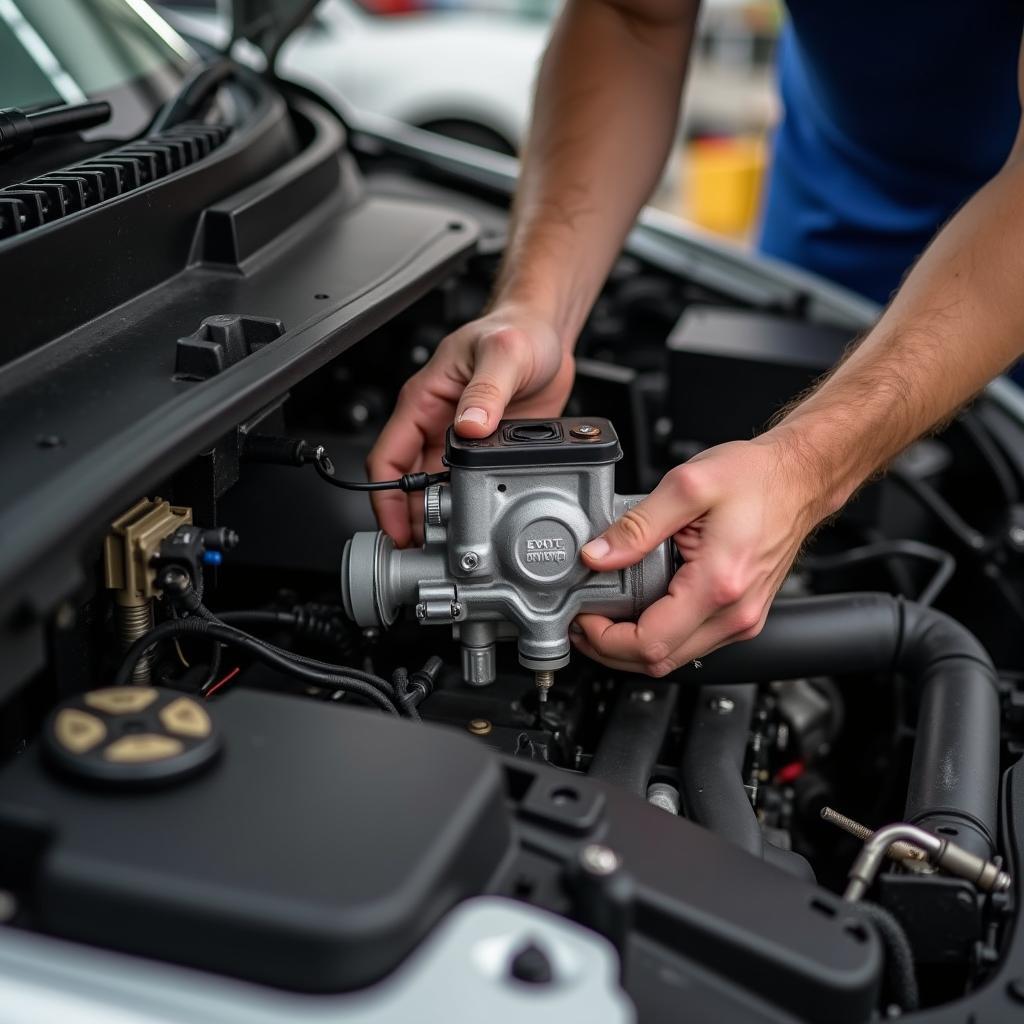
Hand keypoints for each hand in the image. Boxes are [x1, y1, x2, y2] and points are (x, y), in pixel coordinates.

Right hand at [367, 303, 574, 545]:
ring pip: (440, 490)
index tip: (397, 528)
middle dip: (414, 519)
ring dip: (443, 516)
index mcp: (424, 401)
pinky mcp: (488, 451)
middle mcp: (437, 424)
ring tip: (455, 542)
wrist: (547, 332)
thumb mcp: (502, 354)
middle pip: (410, 484)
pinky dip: (473, 506)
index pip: (387, 458)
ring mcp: (461, 441)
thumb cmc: (516, 330)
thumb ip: (485, 392)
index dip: (386, 499)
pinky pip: (471, 486)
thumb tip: (469, 427)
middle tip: (430, 548)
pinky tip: (483, 520)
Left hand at [572, 435, 827, 675]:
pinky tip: (639, 611)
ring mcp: (742, 618)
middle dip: (610, 649)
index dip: (604, 640)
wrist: (800, 477)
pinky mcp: (742, 615)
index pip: (649, 643)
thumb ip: (636, 525)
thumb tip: (597, 556)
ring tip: (605, 615)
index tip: (583, 618)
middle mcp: (735, 613)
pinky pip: (691, 642)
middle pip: (658, 663)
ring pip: (674, 658)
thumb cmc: (756, 478)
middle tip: (583, 621)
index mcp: (718, 585)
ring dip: (633, 646)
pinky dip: (658, 635)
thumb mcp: (687, 486)